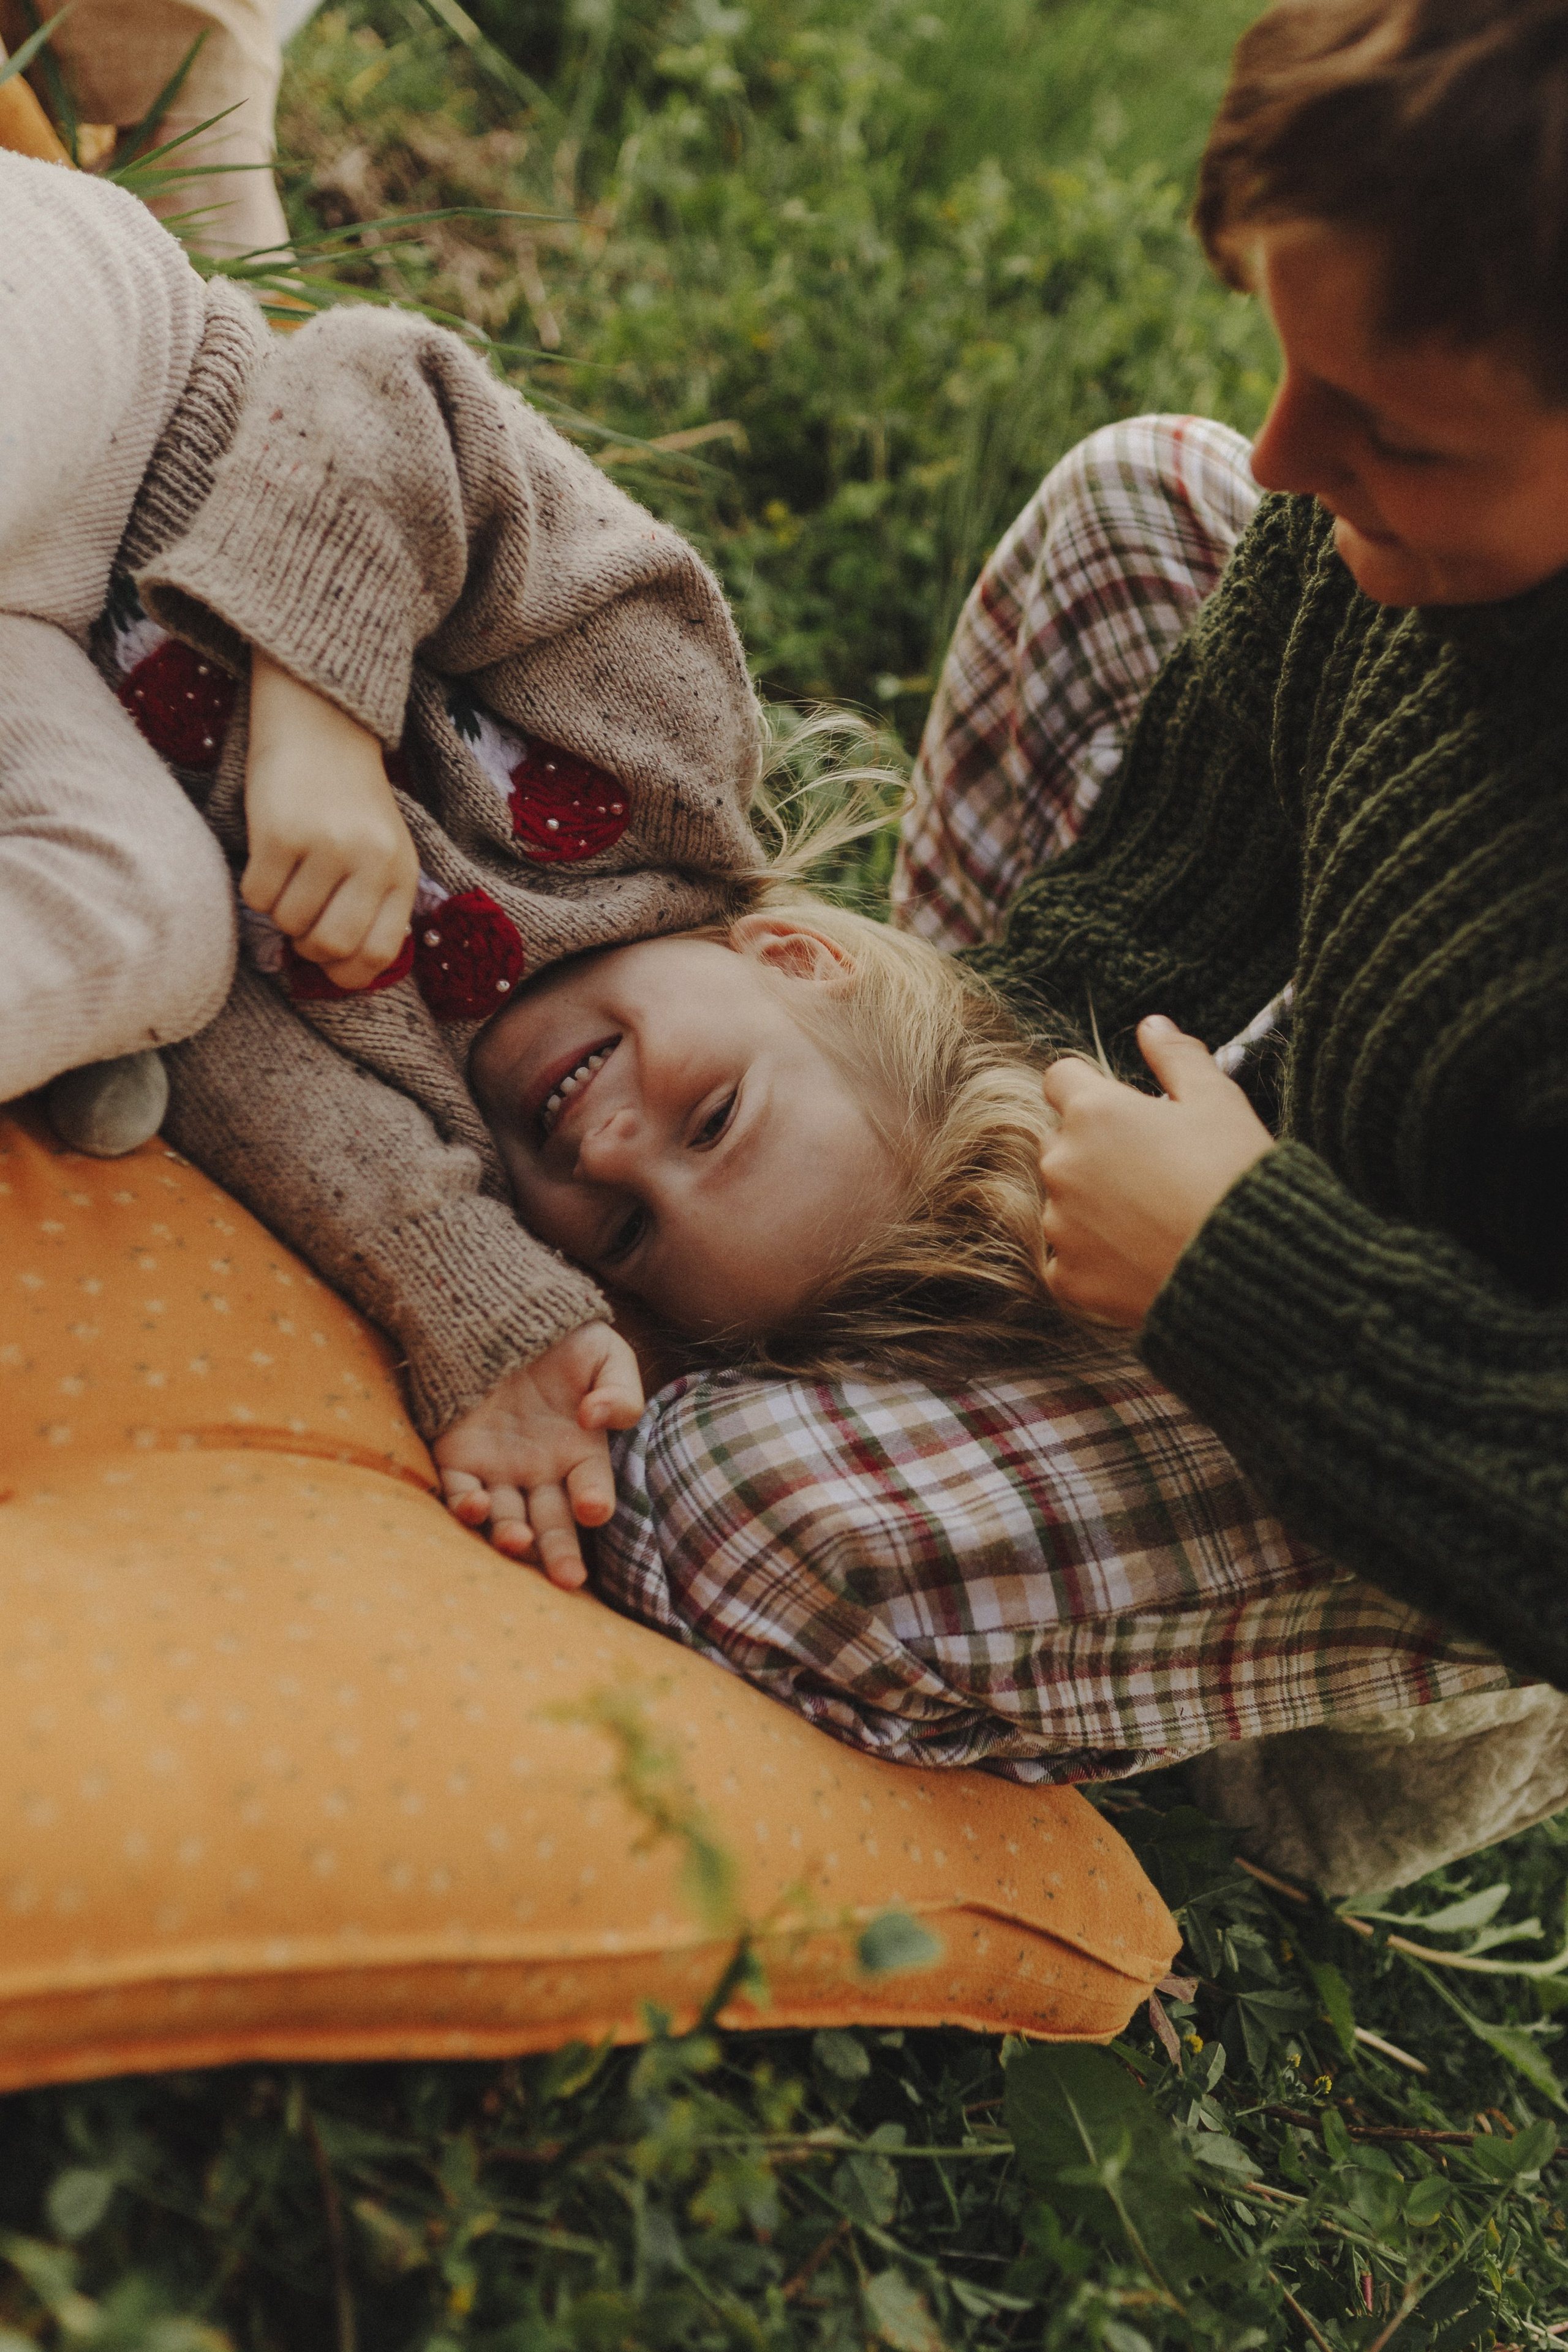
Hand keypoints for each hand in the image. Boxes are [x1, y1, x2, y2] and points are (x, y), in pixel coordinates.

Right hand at [241, 651, 419, 989]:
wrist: (321, 722)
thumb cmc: (349, 796)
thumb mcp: (383, 847)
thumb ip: (375, 901)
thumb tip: (346, 969)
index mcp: (401, 870)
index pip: (379, 951)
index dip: (349, 973)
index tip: (329, 967)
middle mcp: (369, 860)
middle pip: (330, 945)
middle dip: (308, 948)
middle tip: (301, 924)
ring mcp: (324, 846)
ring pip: (289, 923)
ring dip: (280, 914)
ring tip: (288, 879)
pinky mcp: (279, 832)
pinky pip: (258, 896)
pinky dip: (255, 890)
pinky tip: (268, 861)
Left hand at [431, 1322, 645, 1587]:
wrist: (504, 1311)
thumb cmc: (565, 1337)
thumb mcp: (606, 1355)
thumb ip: (619, 1391)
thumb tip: (597, 1418)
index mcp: (581, 1452)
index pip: (591, 1488)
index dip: (594, 1501)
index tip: (593, 1509)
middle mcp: (541, 1470)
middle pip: (551, 1523)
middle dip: (559, 1551)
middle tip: (569, 1579)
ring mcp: (499, 1468)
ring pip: (506, 1518)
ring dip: (512, 1536)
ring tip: (518, 1541)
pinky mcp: (459, 1456)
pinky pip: (459, 1490)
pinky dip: (466, 1505)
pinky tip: (477, 1507)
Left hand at [1038, 1015, 1274, 1326]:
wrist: (1249, 1270)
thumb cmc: (1236, 1177)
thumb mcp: (1219, 1101)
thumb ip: (1177, 1056)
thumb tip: (1151, 1024)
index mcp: (1094, 1112)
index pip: (1062, 1078)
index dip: (1092, 1088)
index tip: (1125, 1109)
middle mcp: (1063, 1164)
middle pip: (1061, 1141)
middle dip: (1095, 1149)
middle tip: (1154, 1171)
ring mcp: (1059, 1224)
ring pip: (1063, 1201)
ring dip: (1093, 1204)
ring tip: (1154, 1220)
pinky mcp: (1066, 1277)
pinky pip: (1067, 1258)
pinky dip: (1094, 1258)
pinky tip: (1140, 1258)